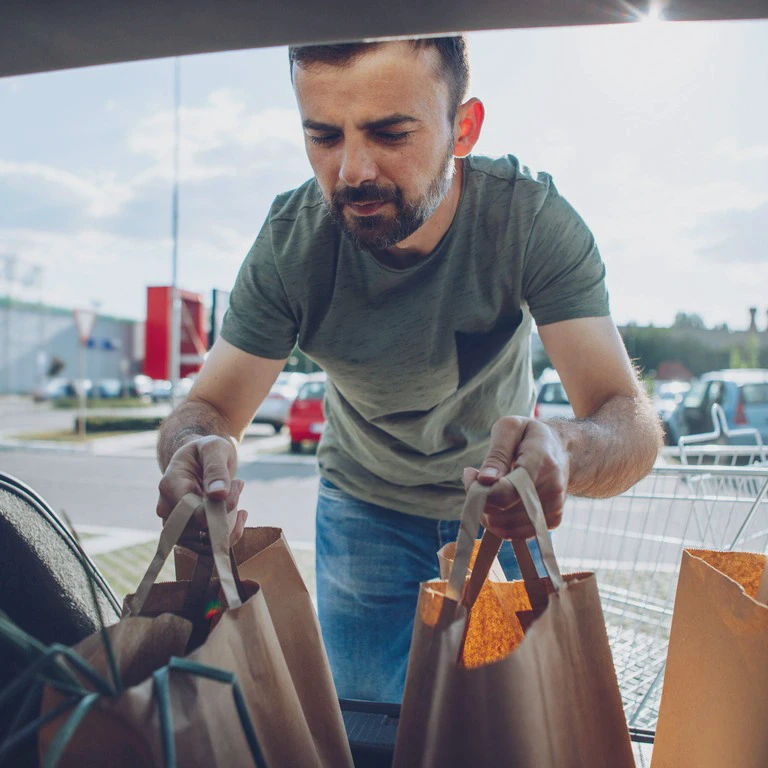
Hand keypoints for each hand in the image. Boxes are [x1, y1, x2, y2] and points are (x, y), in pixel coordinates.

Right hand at [156, 435, 246, 553]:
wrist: (202, 458)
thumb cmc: (207, 450)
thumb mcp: (215, 448)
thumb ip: (216, 468)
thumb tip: (219, 494)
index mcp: (170, 485)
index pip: (190, 511)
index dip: (217, 508)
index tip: (237, 485)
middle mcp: (168, 508)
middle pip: (197, 529)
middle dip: (226, 513)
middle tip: (238, 484)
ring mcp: (176, 524)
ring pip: (204, 543)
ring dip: (230, 525)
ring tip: (238, 494)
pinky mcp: (188, 534)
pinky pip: (209, 547)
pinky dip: (230, 535)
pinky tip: (241, 514)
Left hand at [462, 417, 568, 539]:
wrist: (560, 448)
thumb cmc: (529, 435)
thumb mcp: (510, 428)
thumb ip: (496, 454)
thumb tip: (485, 479)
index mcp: (541, 463)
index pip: (506, 493)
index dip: (480, 490)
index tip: (470, 473)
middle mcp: (552, 490)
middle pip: (502, 514)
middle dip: (480, 500)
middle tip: (475, 479)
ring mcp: (554, 508)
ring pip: (506, 529)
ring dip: (487, 513)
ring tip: (487, 489)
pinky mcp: (552, 521)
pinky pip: (515, 534)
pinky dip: (499, 522)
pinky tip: (499, 501)